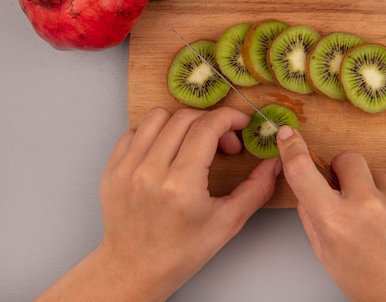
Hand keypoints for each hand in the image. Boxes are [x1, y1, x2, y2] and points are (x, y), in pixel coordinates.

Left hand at [34, 107, 279, 301]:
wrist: (135, 269)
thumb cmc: (180, 252)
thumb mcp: (226, 223)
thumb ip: (255, 190)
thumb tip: (273, 164)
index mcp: (181, 185)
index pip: (207, 127)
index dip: (229, 118)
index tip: (240, 123)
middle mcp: (150, 172)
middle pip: (185, 118)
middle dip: (212, 122)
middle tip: (223, 144)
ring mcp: (127, 168)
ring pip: (157, 117)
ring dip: (182, 122)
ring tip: (193, 142)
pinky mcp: (112, 169)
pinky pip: (134, 131)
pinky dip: (155, 133)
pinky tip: (168, 150)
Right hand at [277, 126, 385, 301]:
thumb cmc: (371, 286)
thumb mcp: (328, 257)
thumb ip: (313, 221)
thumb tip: (306, 195)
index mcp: (335, 220)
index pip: (303, 171)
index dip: (292, 148)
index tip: (289, 136)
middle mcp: (366, 205)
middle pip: (347, 158)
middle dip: (344, 170)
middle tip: (349, 193)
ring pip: (378, 175)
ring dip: (374, 191)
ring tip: (381, 223)